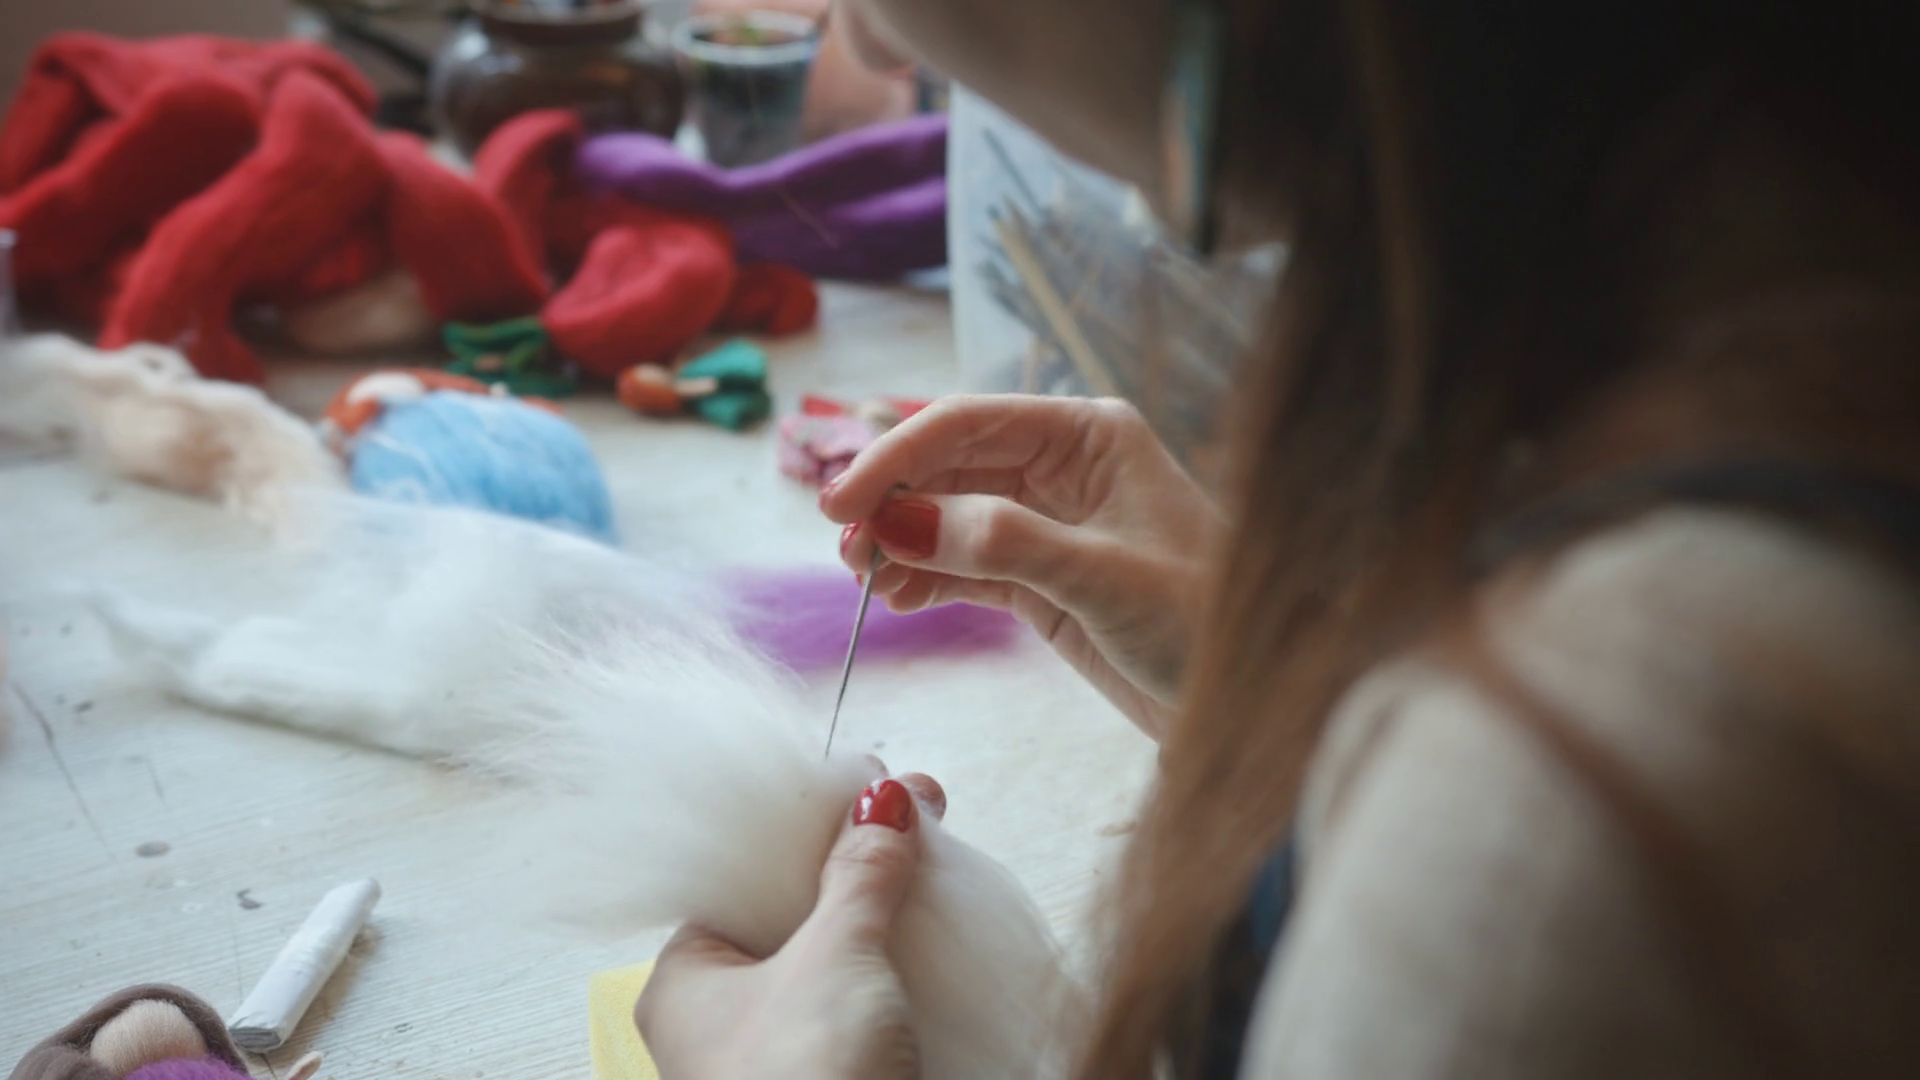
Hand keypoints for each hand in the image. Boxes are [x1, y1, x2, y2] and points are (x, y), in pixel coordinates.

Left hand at [637, 773, 946, 1079]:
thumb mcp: (837, 954)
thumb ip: (861, 872)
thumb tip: (883, 799)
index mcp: (683, 981)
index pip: (741, 872)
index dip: (806, 823)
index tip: (869, 784)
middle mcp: (719, 1022)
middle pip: (792, 913)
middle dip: (858, 862)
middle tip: (921, 811)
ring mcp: (776, 1058)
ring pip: (831, 962)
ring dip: (883, 914)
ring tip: (938, 859)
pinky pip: (862, 1008)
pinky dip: (896, 970)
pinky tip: (939, 936)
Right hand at [820, 395, 1222, 737]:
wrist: (1249, 703)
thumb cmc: (1203, 624)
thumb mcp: (1102, 578)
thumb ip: (1001, 544)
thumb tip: (901, 522)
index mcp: (1089, 435)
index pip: (967, 424)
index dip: (895, 456)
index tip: (841, 502)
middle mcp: (1064, 467)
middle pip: (949, 466)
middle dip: (891, 503)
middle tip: (846, 553)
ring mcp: (1049, 522)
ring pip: (948, 517)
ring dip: (902, 543)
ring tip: (866, 583)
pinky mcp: (1042, 579)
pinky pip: (965, 565)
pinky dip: (927, 578)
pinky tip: (899, 600)